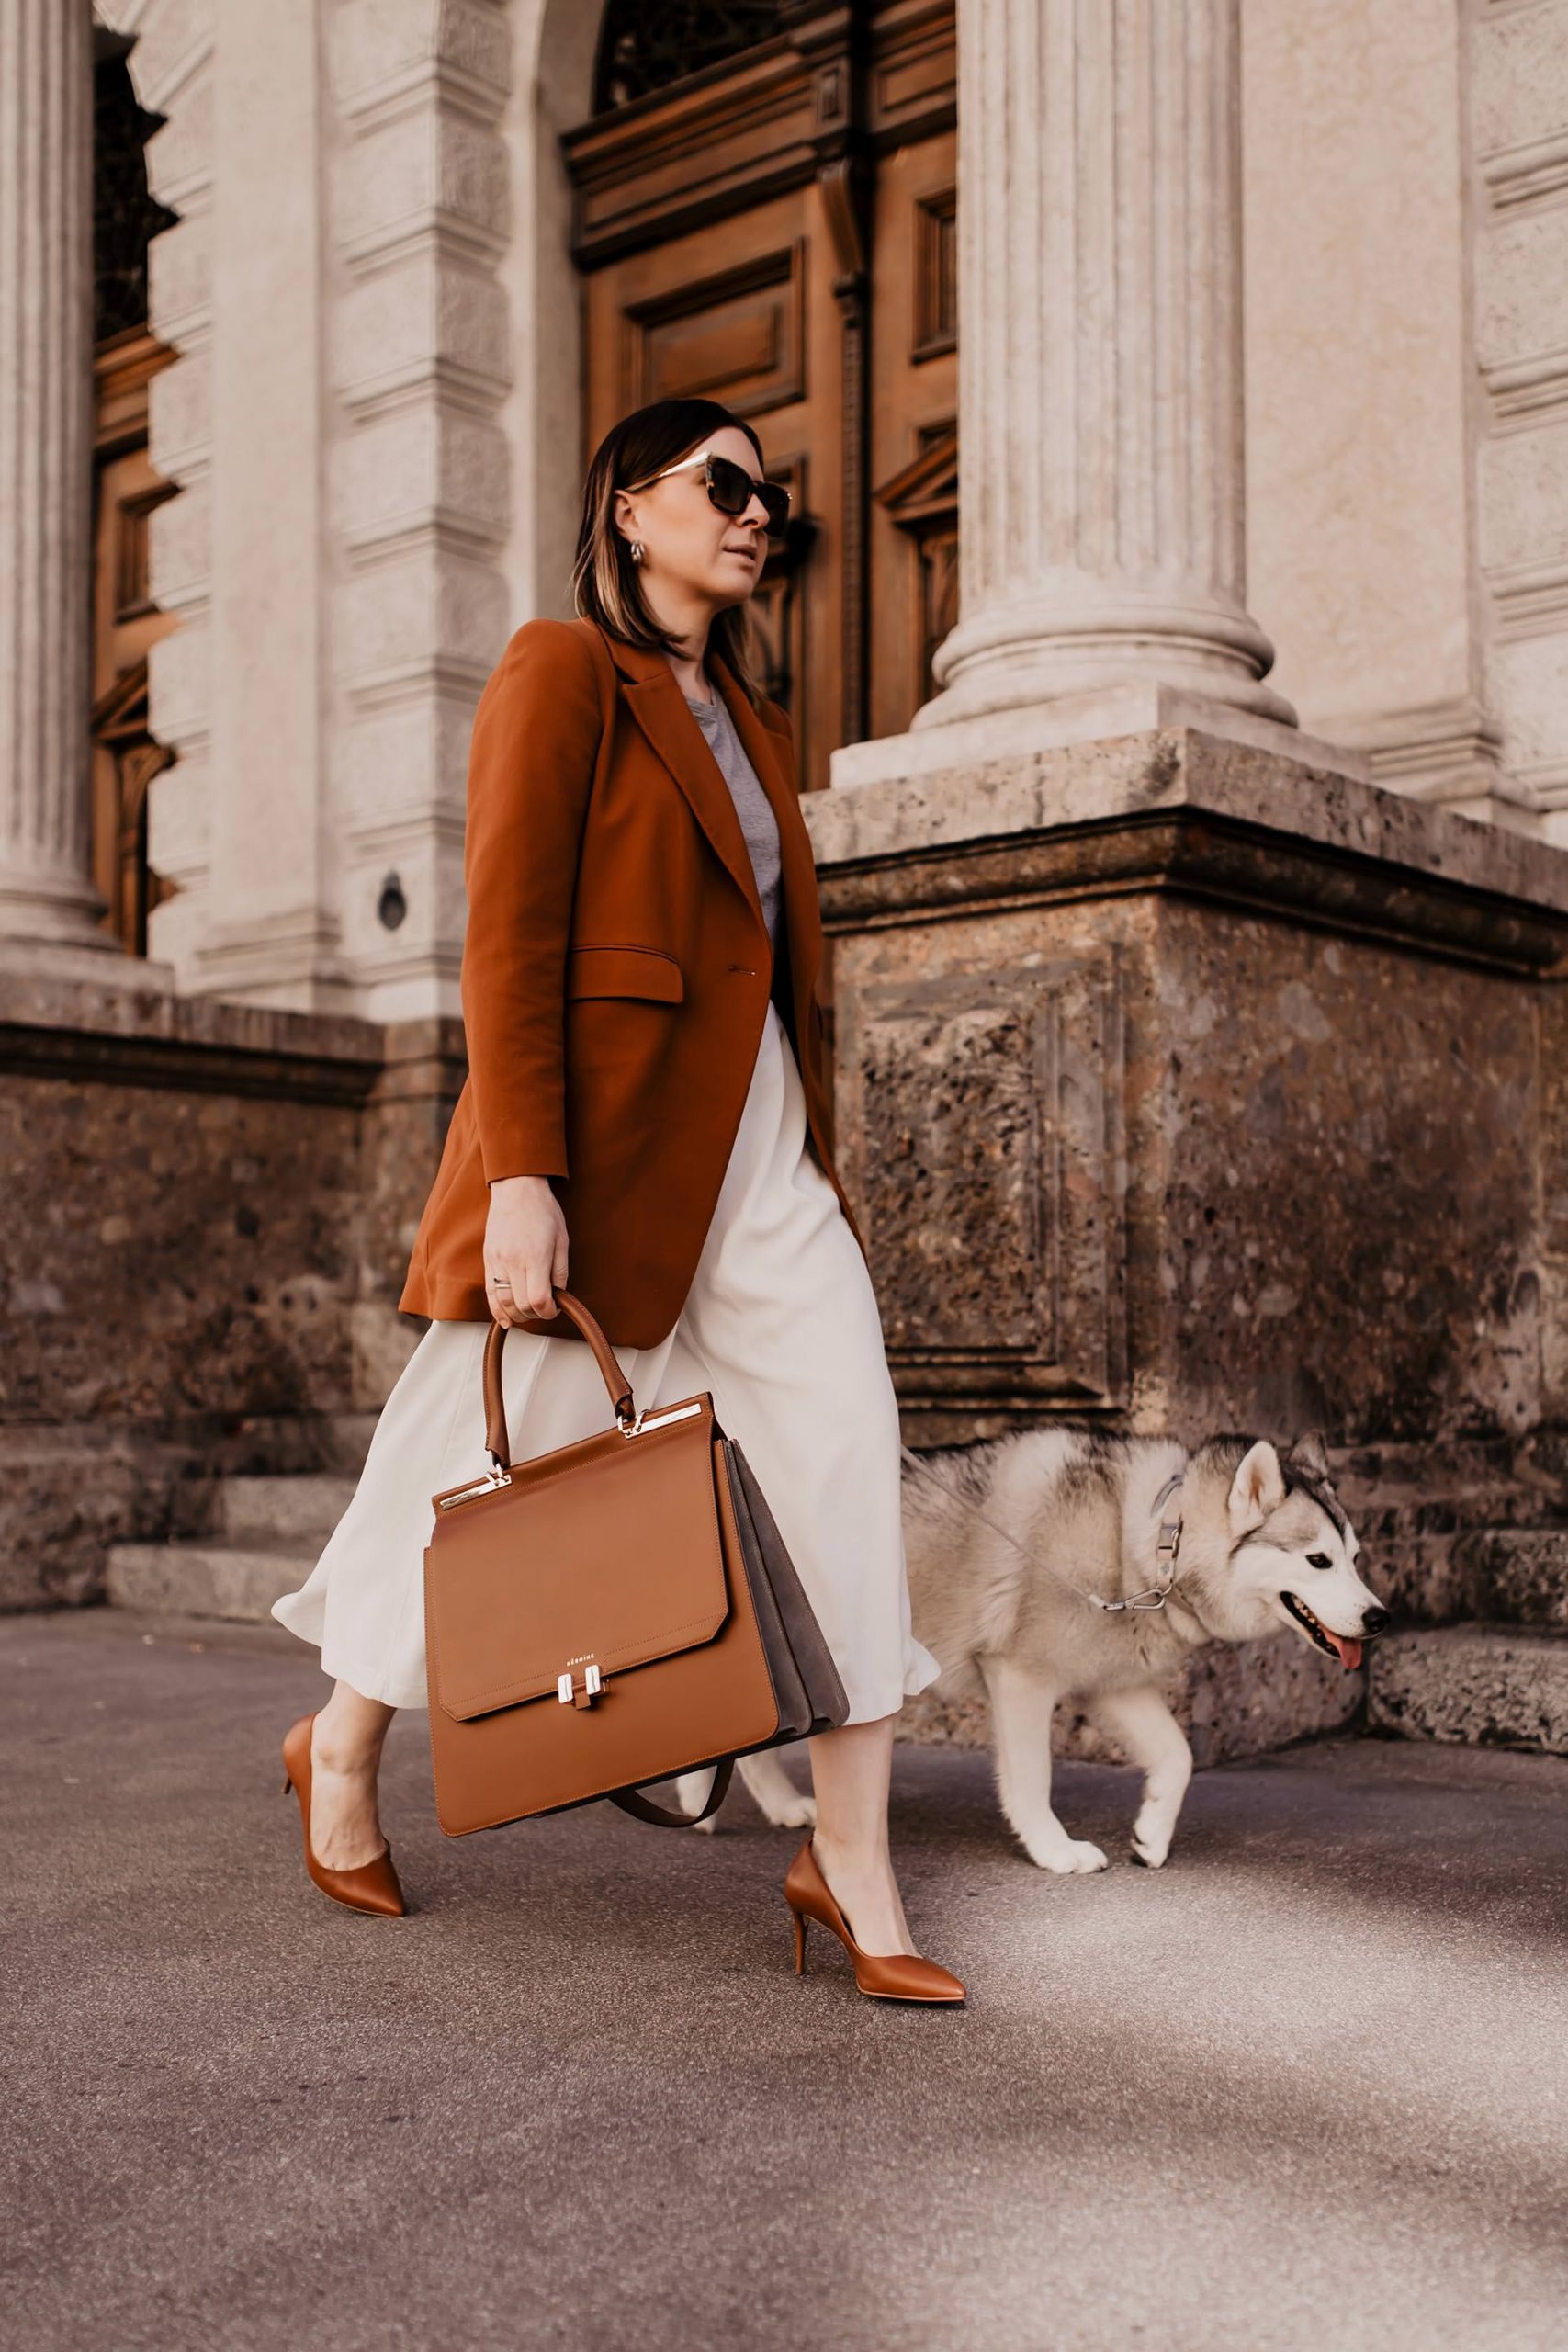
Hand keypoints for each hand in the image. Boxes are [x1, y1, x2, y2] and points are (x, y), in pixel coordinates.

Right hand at [484, 1176, 568, 1324]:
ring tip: (529, 1310)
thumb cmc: (543, 1210)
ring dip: (518, 1314)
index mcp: (535, 1257)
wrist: (516, 1189)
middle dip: (535, 1314)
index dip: (549, 1312)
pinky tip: (507, 1319)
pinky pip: (490, 1292)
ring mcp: (497, 1261)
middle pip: (521, 1305)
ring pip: (503, 1302)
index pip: (539, 1300)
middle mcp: (513, 1262)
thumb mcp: (562, 1240)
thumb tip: (558, 1296)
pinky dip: (497, 1310)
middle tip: (544, 1307)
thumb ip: (560, 1271)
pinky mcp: (488, 1259)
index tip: (555, 1308)